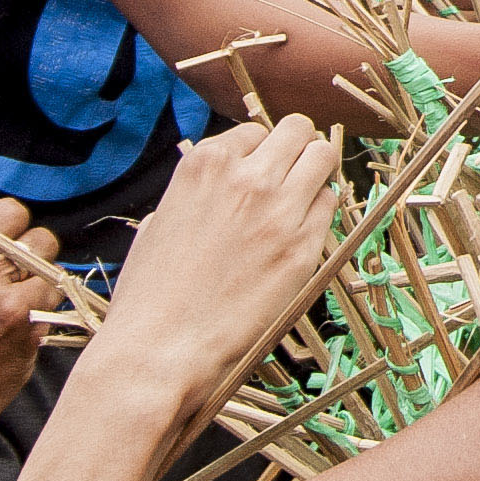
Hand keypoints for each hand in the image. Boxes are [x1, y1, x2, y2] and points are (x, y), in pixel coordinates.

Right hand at [90, 120, 344, 402]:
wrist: (159, 349)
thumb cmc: (150, 295)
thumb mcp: (157, 225)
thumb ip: (191, 197)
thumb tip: (207, 196)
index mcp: (204, 164)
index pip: (255, 132)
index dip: (260, 154)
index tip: (259, 175)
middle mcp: (246, 176)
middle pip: (297, 131)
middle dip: (297, 149)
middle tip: (293, 177)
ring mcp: (278, 210)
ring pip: (323, 157)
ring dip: (316, 173)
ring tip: (304, 200)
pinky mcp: (302, 247)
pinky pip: (329, 206)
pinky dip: (321, 213)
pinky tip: (303, 233)